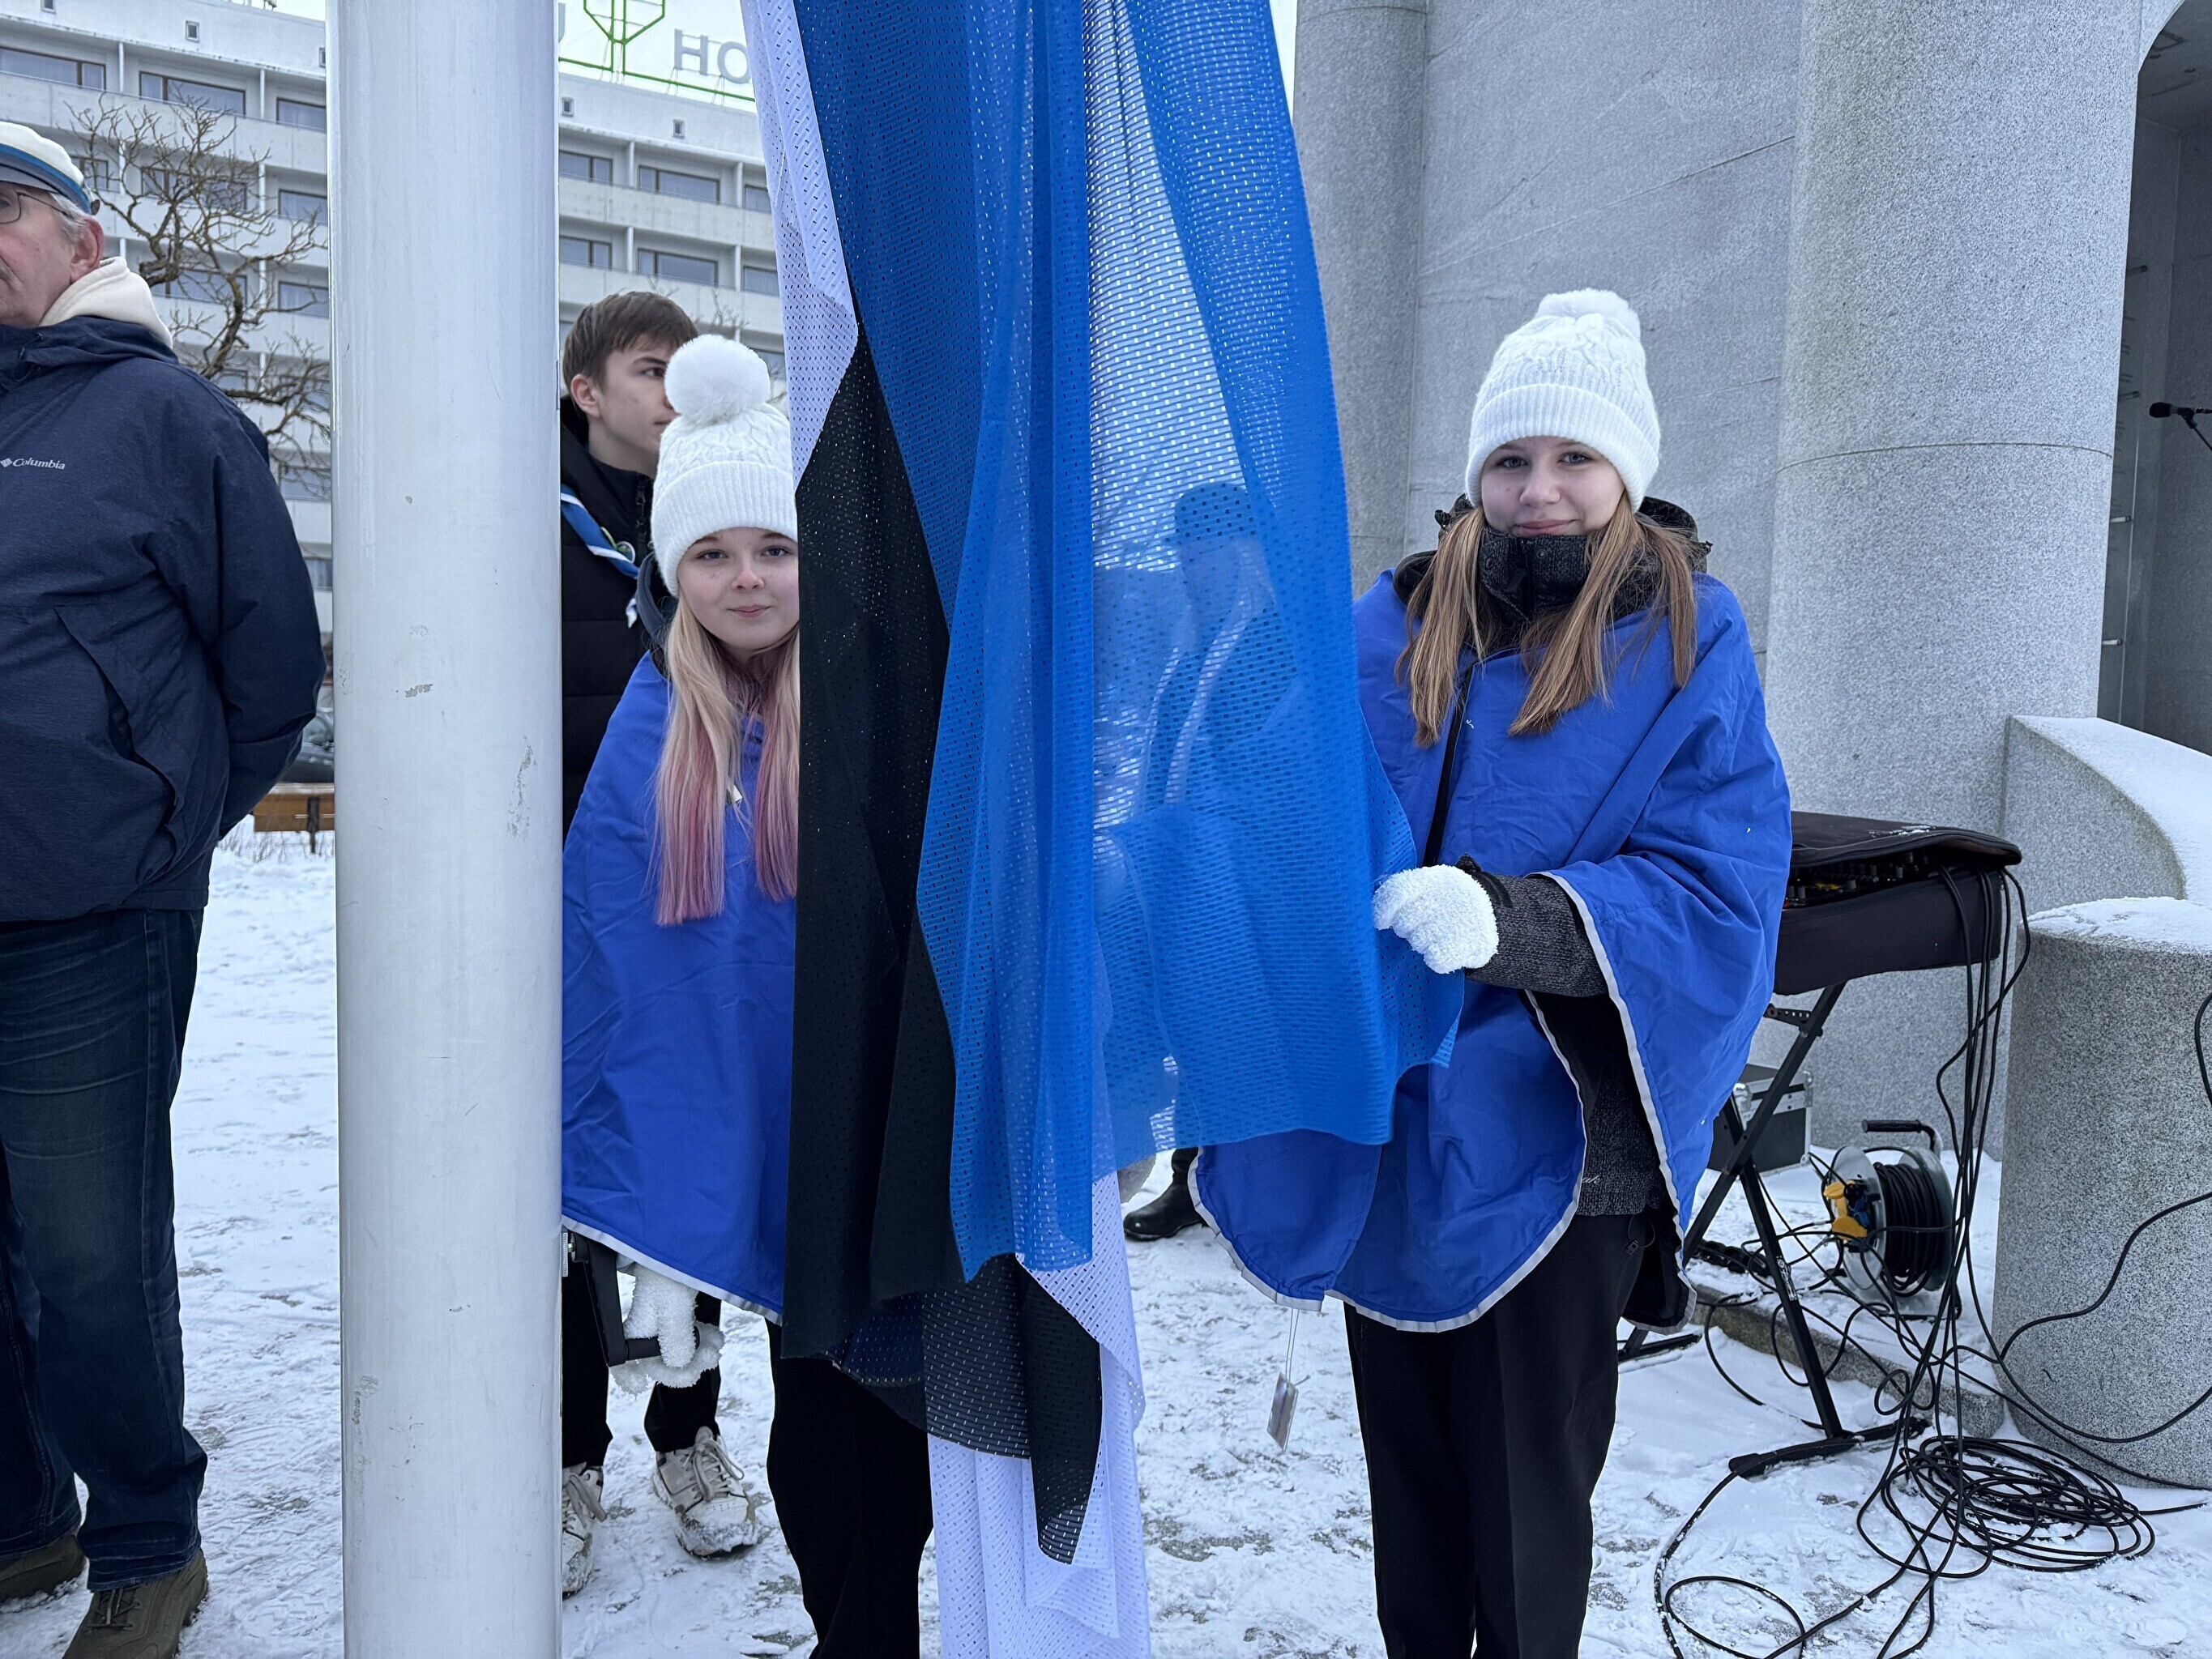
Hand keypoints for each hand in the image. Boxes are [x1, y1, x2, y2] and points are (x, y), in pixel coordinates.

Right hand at [612, 1262, 724, 1392]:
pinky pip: (690, 1333)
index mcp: (637, 1327)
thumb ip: (674, 1340)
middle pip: (659, 1360)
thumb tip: (677, 1364)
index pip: (622, 1361)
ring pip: (678, 1348)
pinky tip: (714, 1336)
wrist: (684, 1236)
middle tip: (706, 1359)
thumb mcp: (673, 1305)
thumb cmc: (669, 1263)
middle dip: (684, 1366)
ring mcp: (664, 1316)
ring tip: (715, 1347)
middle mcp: (647, 1324)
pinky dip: (703, 1338)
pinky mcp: (680, 1306)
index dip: (627, 1377)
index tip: (641, 1386)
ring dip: (698, 1353)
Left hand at [1374, 865, 1498, 974]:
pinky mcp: (1471, 945)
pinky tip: (1446, 949)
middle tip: (1421, 924)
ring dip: (1422, 943)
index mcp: (1434, 879)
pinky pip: (1436, 960)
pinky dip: (1437, 958)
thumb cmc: (1447, 902)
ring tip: (1438, 934)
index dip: (1383, 908)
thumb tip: (1374, 910)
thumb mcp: (1431, 886)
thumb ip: (1405, 892)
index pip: (1398, 890)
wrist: (1490, 915)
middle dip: (1407, 928)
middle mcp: (1446, 898)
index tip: (1381, 922)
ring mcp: (1460, 922)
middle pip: (1404, 923)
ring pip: (1418, 943)